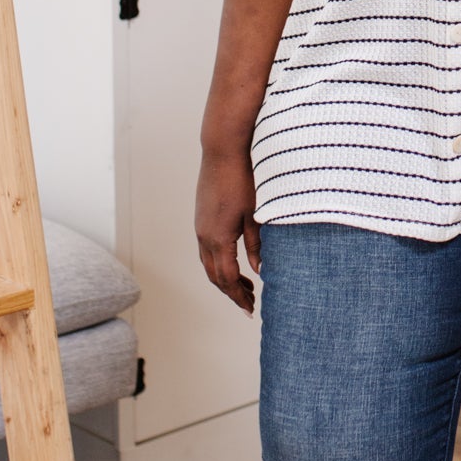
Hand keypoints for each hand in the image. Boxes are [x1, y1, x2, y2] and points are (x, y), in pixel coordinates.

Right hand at [195, 146, 260, 314]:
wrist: (222, 151)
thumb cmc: (243, 179)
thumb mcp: (256, 215)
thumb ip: (257, 245)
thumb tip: (261, 271)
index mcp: (218, 238)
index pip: (227, 279)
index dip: (239, 297)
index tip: (251, 309)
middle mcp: (204, 236)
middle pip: (214, 276)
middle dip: (231, 292)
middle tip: (250, 303)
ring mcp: (200, 227)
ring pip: (208, 264)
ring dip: (224, 278)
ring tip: (245, 286)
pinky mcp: (201, 219)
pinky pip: (206, 250)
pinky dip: (219, 263)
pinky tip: (233, 262)